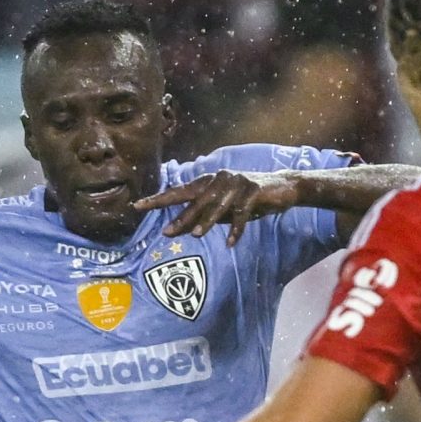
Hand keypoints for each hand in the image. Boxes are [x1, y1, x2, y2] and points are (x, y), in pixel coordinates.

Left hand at [137, 169, 298, 245]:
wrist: (283, 188)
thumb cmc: (247, 199)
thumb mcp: (222, 210)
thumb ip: (201, 216)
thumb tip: (175, 229)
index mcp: (208, 182)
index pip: (178, 191)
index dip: (158, 199)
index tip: (138, 206)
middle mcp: (219, 179)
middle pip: (195, 200)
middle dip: (180, 216)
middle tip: (166, 232)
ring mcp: (237, 182)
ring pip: (218, 205)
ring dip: (207, 221)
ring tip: (198, 235)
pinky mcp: (254, 190)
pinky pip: (242, 212)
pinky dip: (236, 229)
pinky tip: (230, 243)